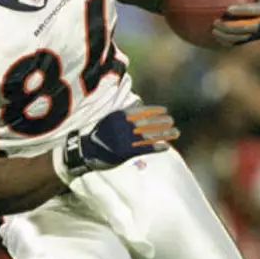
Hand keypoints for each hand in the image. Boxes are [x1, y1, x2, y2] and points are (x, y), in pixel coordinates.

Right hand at [56, 104, 177, 180]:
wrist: (84, 151)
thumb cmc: (96, 136)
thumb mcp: (108, 120)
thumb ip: (122, 115)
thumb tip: (137, 106)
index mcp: (119, 116)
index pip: (141, 111)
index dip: (154, 110)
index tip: (164, 110)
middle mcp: (123, 126)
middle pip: (148, 122)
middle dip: (162, 121)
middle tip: (172, 121)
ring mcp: (125, 139)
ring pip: (149, 135)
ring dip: (164, 134)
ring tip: (175, 133)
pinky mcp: (125, 152)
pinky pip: (145, 149)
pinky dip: (156, 147)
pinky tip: (166, 147)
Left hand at [211, 0, 259, 46]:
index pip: (253, 11)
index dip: (241, 11)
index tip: (228, 10)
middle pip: (245, 28)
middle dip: (229, 28)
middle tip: (215, 22)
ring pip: (242, 37)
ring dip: (227, 36)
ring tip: (213, 31)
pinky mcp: (257, 37)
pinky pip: (242, 42)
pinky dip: (230, 41)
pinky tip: (218, 38)